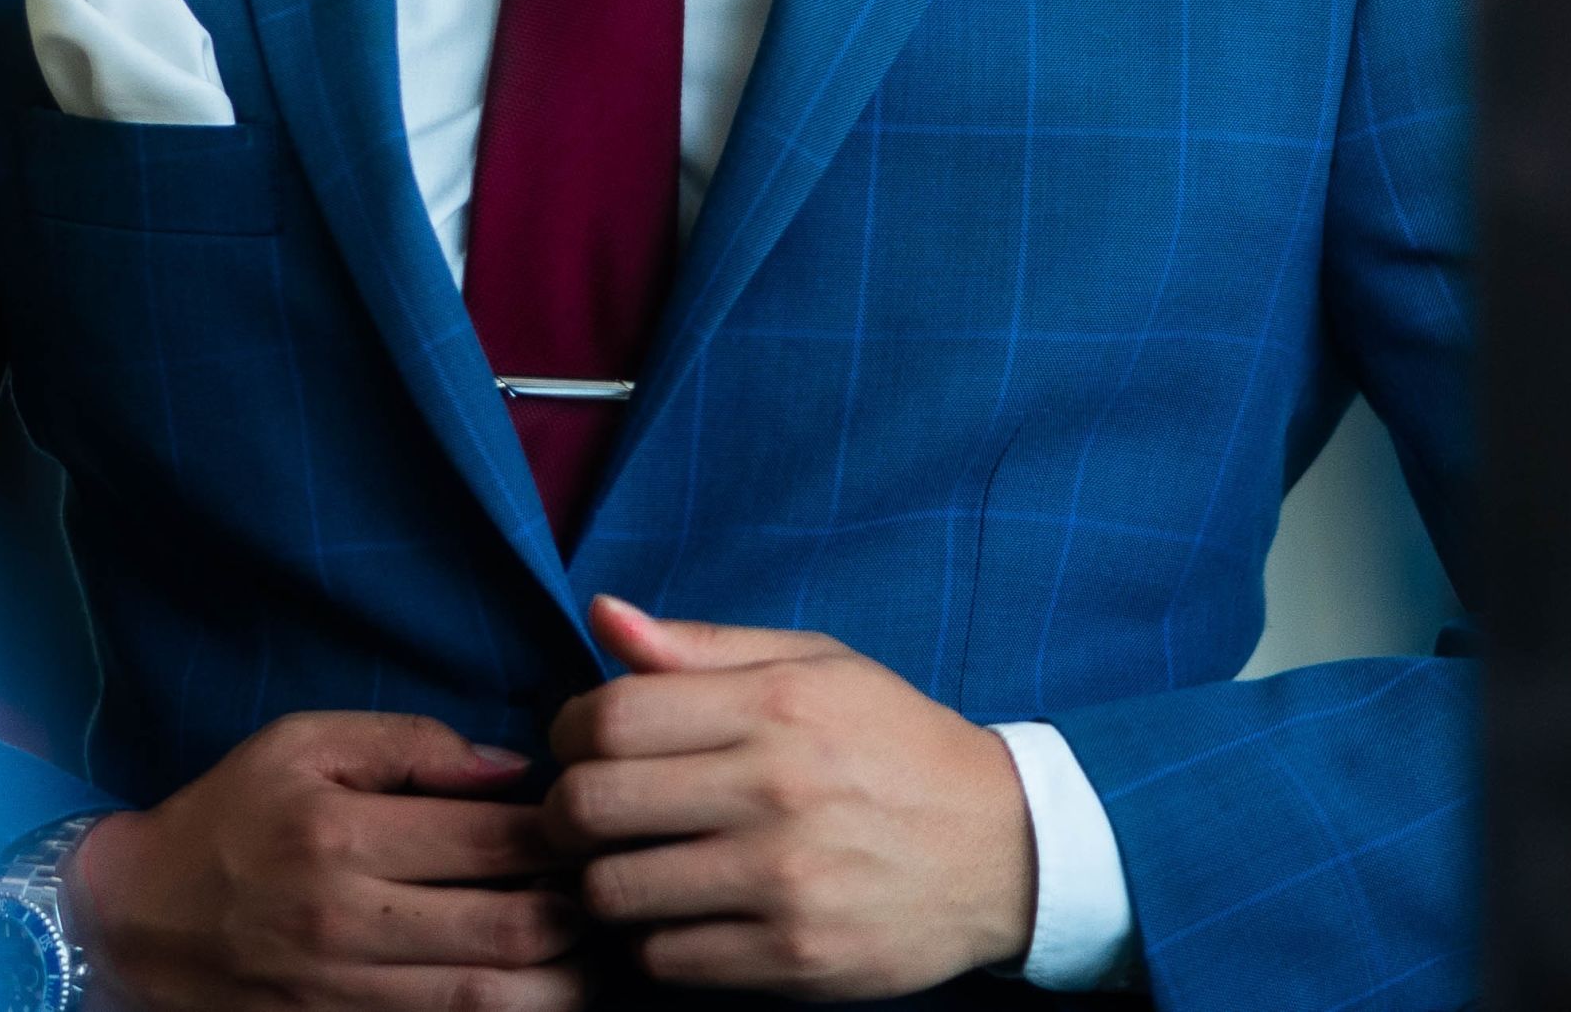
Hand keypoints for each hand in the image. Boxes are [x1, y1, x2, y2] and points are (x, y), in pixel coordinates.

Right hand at [64, 711, 584, 1009]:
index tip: (582, 826)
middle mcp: (349, 921)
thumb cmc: (229, 819)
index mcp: (340, 833)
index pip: (495, 839)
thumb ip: (407, 745)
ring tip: (581, 950)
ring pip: (502, 1002)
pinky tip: (528, 989)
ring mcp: (349, 995)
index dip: (563, 834)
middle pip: (518, 930)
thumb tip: (511, 770)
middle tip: (600, 891)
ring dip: (566, 980)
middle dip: (582, 913)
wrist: (138, 923)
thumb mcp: (298, 746)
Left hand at [542, 595, 1033, 997]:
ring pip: (616, 890)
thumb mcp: (812, 666)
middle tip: (583, 813)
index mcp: (775, 707)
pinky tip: (679, 912)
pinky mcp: (799, 957)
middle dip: (563, 810)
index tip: (578, 743)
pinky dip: (653, 938)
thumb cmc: (893, 744)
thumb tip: (600, 613)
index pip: (608, 716)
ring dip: (602, 879)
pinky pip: (666, 956)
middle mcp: (777, 792)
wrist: (1006, 851)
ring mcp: (787, 882)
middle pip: (592, 805)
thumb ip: (699, 645)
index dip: (566, 729)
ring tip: (627, 864)